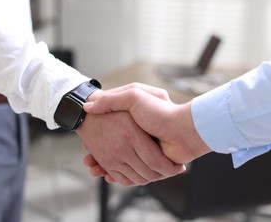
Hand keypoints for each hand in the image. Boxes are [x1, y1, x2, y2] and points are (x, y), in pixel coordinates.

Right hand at [83, 84, 210, 179]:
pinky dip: (118, 175)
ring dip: (104, 165)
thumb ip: (111, 100)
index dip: (96, 136)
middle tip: (87, 158)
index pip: (108, 128)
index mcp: (130, 122)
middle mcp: (135, 136)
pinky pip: (128, 171)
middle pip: (110, 147)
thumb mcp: (134, 96)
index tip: (86, 140)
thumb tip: (89, 105)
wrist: (184, 131)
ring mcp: (141, 150)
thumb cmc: (159, 112)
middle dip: (98, 154)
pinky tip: (107, 173)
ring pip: (117, 161)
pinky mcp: (147, 163)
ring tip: (93, 167)